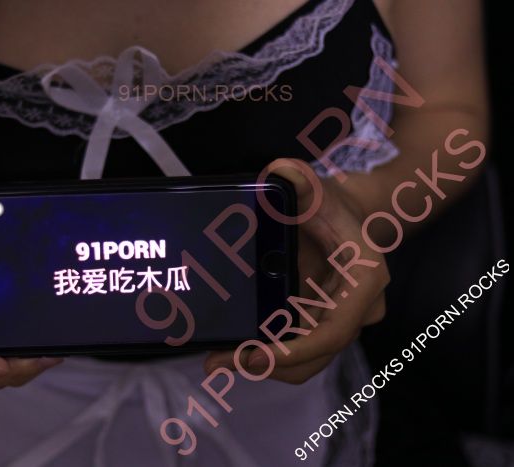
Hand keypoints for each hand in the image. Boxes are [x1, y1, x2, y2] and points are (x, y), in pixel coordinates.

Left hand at [204, 159, 388, 383]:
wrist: (345, 213)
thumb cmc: (330, 203)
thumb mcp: (314, 187)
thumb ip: (299, 180)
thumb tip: (278, 171)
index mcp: (363, 280)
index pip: (332, 333)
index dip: (293, 351)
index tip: (253, 356)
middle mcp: (358, 309)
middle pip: (315, 356)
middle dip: (267, 365)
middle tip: (217, 361)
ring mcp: (340, 319)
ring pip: (304, 360)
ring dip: (262, 364)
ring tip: (217, 357)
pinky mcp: (321, 323)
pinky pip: (296, 347)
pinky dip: (266, 351)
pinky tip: (232, 345)